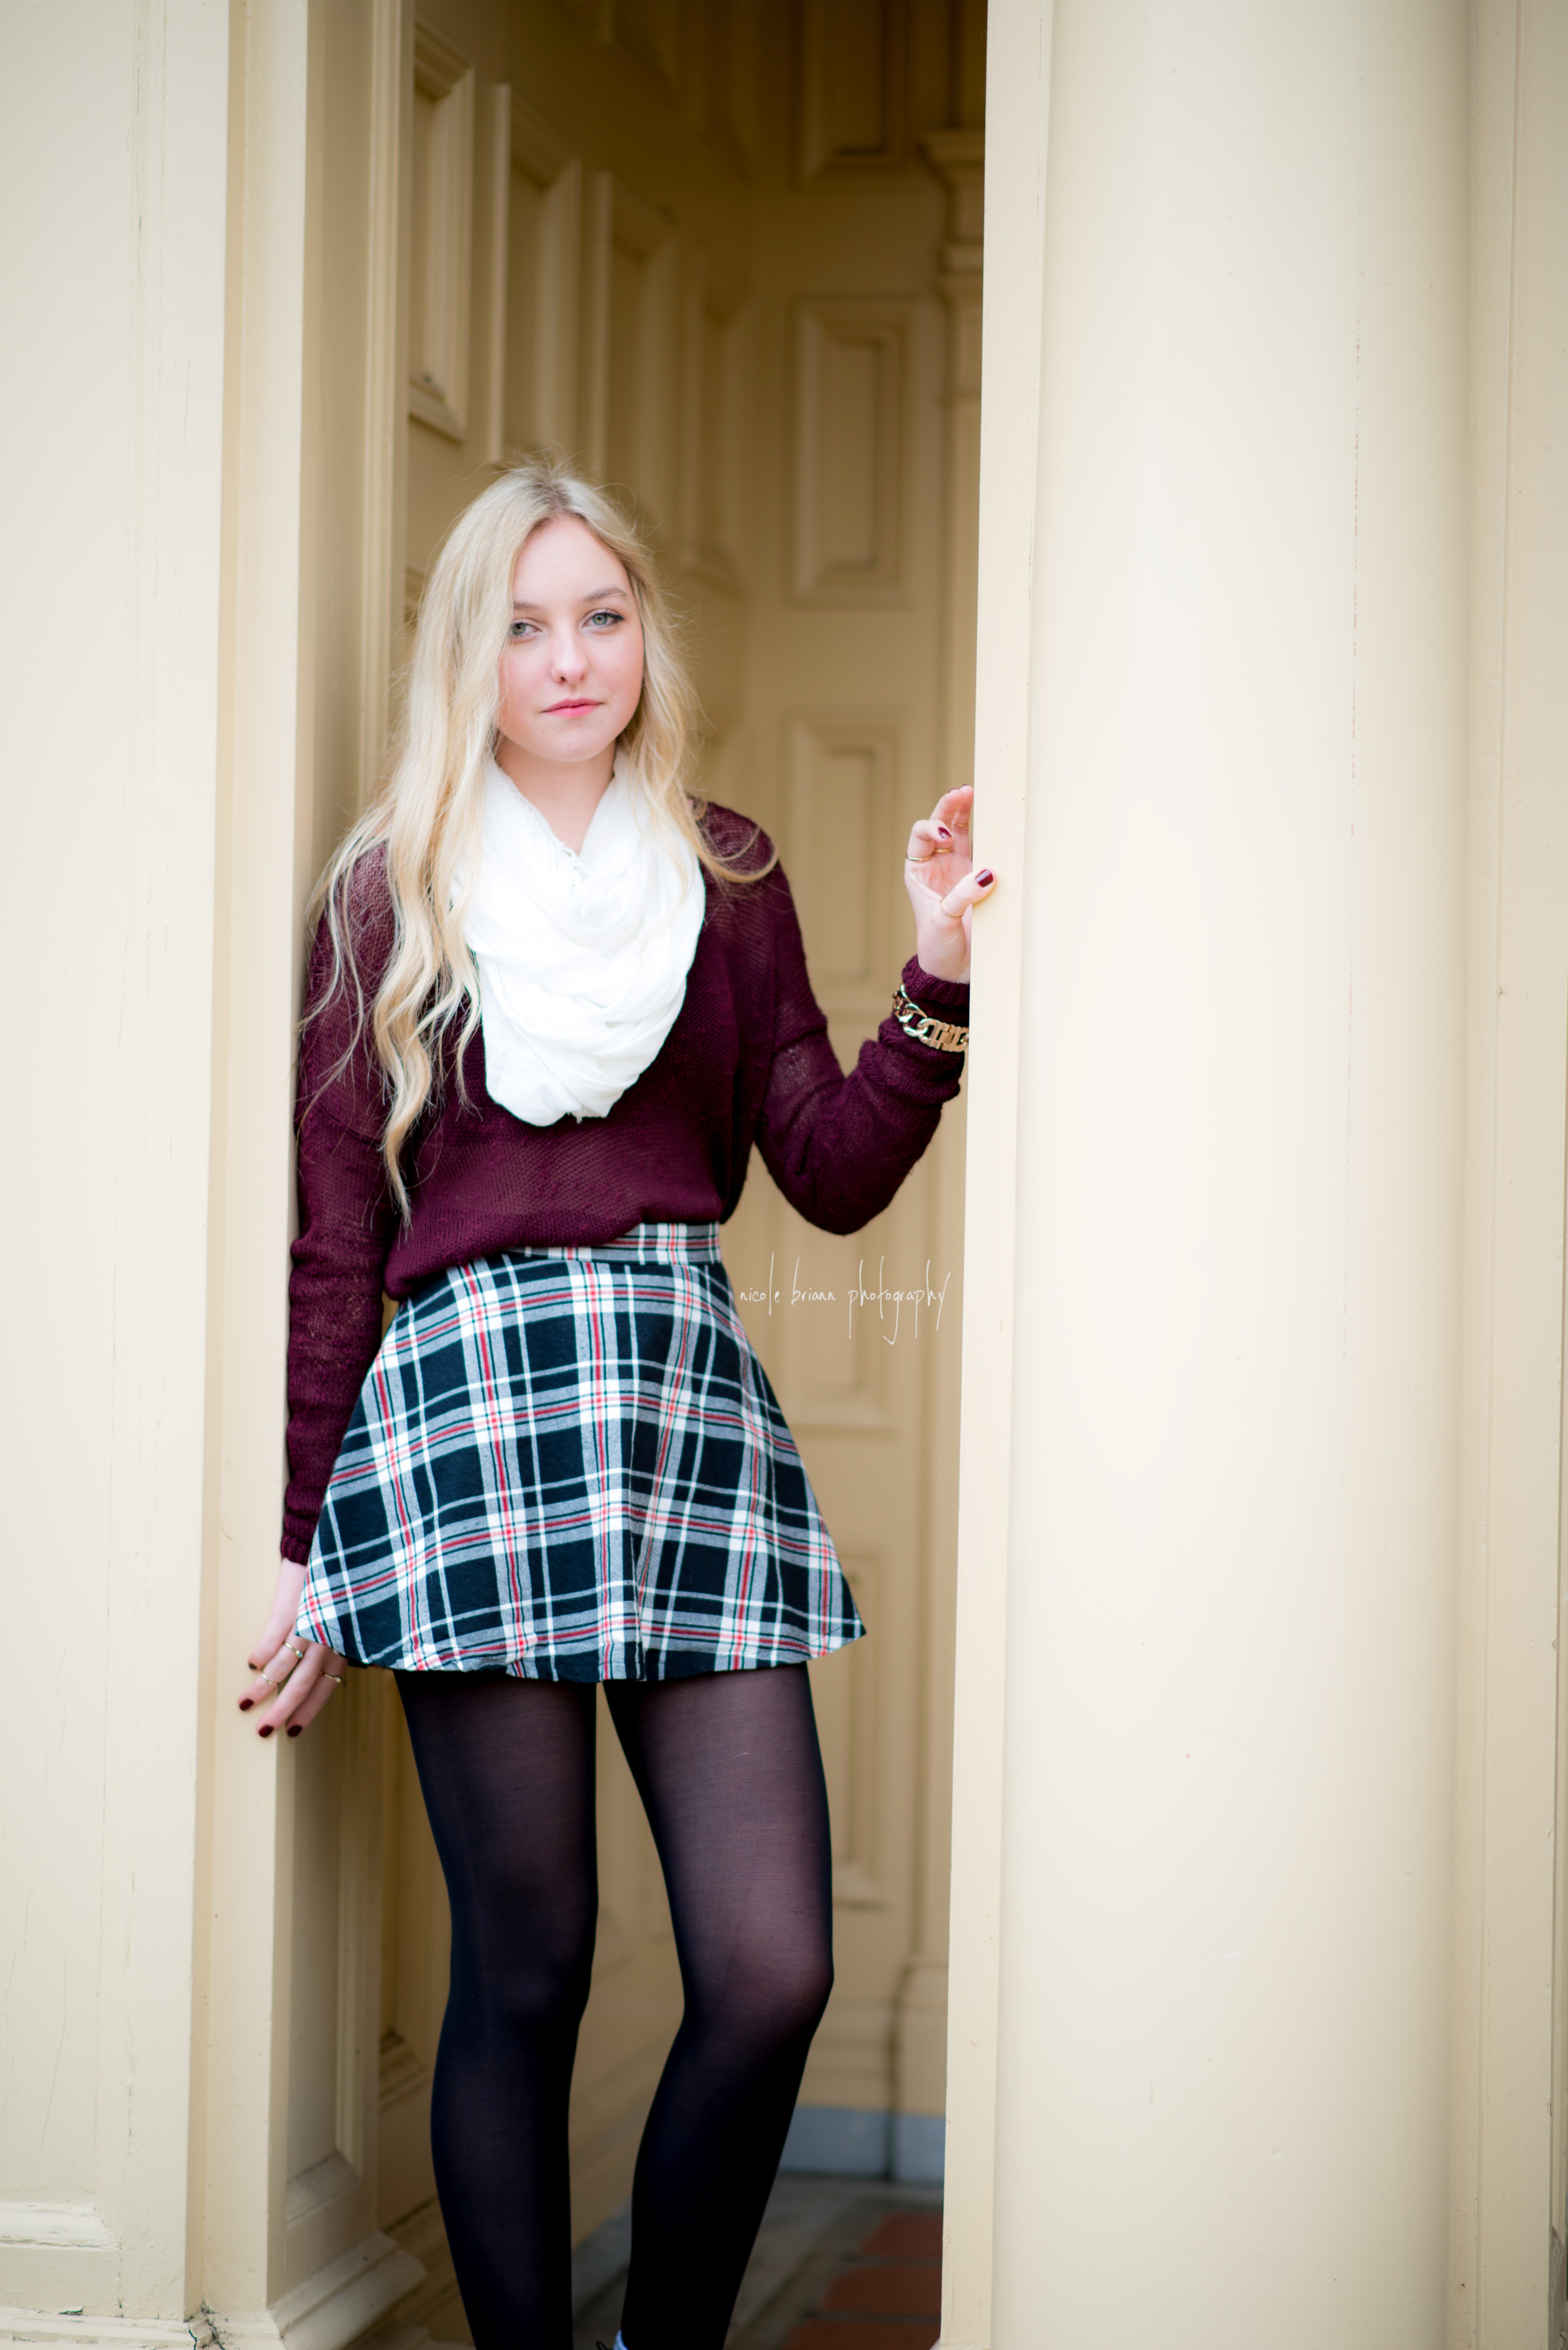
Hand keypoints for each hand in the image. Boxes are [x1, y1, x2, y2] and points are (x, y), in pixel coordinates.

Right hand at [239, 1560, 351, 1738]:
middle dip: (282, 1711)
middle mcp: (329, 1638)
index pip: (326, 1688)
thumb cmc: (340, 1580)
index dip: (309, 1711)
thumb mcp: (349, 1616)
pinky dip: (260, 1653)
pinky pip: (273, 1637)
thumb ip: (340, 1642)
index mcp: (343, 1644)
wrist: (334, 1542)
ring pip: (283, 1666)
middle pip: (303, 1685)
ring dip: (261, 1688)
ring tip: (244, 1703)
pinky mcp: (293, 1606)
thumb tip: (328, 1671)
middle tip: (264, 1731)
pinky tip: (250, 1664)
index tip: (294, 1732)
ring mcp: (310, 1622)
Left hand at [901, 786, 994, 981]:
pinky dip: (988, 834)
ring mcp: (960, 869)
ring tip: (973, 793)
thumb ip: (961, 897)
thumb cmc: (939, 946)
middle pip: (942, 826)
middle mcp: (938, 866)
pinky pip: (984, 849)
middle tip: (962, 793)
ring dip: (966, 813)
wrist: (955, 970)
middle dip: (949, 808)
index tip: (947, 837)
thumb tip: (987, 874)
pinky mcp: (980, 878)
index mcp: (918, 872)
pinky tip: (994, 820)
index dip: (933, 829)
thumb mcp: (943, 921)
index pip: (921, 837)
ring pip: (962, 832)